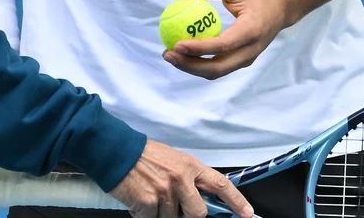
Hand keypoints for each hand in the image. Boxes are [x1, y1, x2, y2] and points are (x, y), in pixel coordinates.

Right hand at [109, 140, 252, 217]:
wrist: (115, 151)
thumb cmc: (142, 155)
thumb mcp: (172, 159)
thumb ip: (187, 177)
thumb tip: (198, 198)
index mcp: (189, 165)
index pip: (220, 184)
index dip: (236, 201)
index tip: (247, 213)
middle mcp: (181, 179)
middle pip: (198, 213)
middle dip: (188, 215)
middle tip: (173, 206)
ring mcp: (165, 192)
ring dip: (162, 214)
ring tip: (150, 196)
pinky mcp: (149, 203)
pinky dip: (145, 216)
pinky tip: (139, 202)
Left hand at [162, 0, 294, 79]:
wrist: (283, 7)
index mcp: (251, 30)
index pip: (223, 45)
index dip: (199, 48)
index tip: (176, 44)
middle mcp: (251, 50)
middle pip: (218, 67)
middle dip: (190, 65)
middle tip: (168, 53)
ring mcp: (248, 58)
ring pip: (217, 71)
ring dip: (192, 67)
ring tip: (169, 54)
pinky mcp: (242, 60)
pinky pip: (219, 67)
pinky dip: (200, 64)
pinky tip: (182, 54)